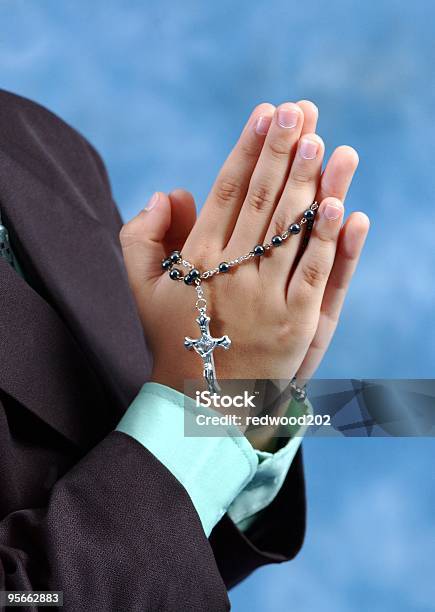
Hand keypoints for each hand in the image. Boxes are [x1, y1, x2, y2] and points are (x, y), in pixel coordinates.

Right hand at [120, 101, 368, 393]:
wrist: (198, 402)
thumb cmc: (170, 339)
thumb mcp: (140, 288)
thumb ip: (142, 235)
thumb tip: (171, 191)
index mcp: (198, 258)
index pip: (227, 192)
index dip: (247, 150)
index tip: (265, 114)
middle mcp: (233, 272)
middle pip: (262, 201)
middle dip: (281, 151)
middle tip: (298, 110)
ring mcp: (266, 298)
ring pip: (290, 230)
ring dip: (307, 182)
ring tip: (320, 139)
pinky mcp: (296, 323)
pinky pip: (314, 274)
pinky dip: (327, 239)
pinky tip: (339, 204)